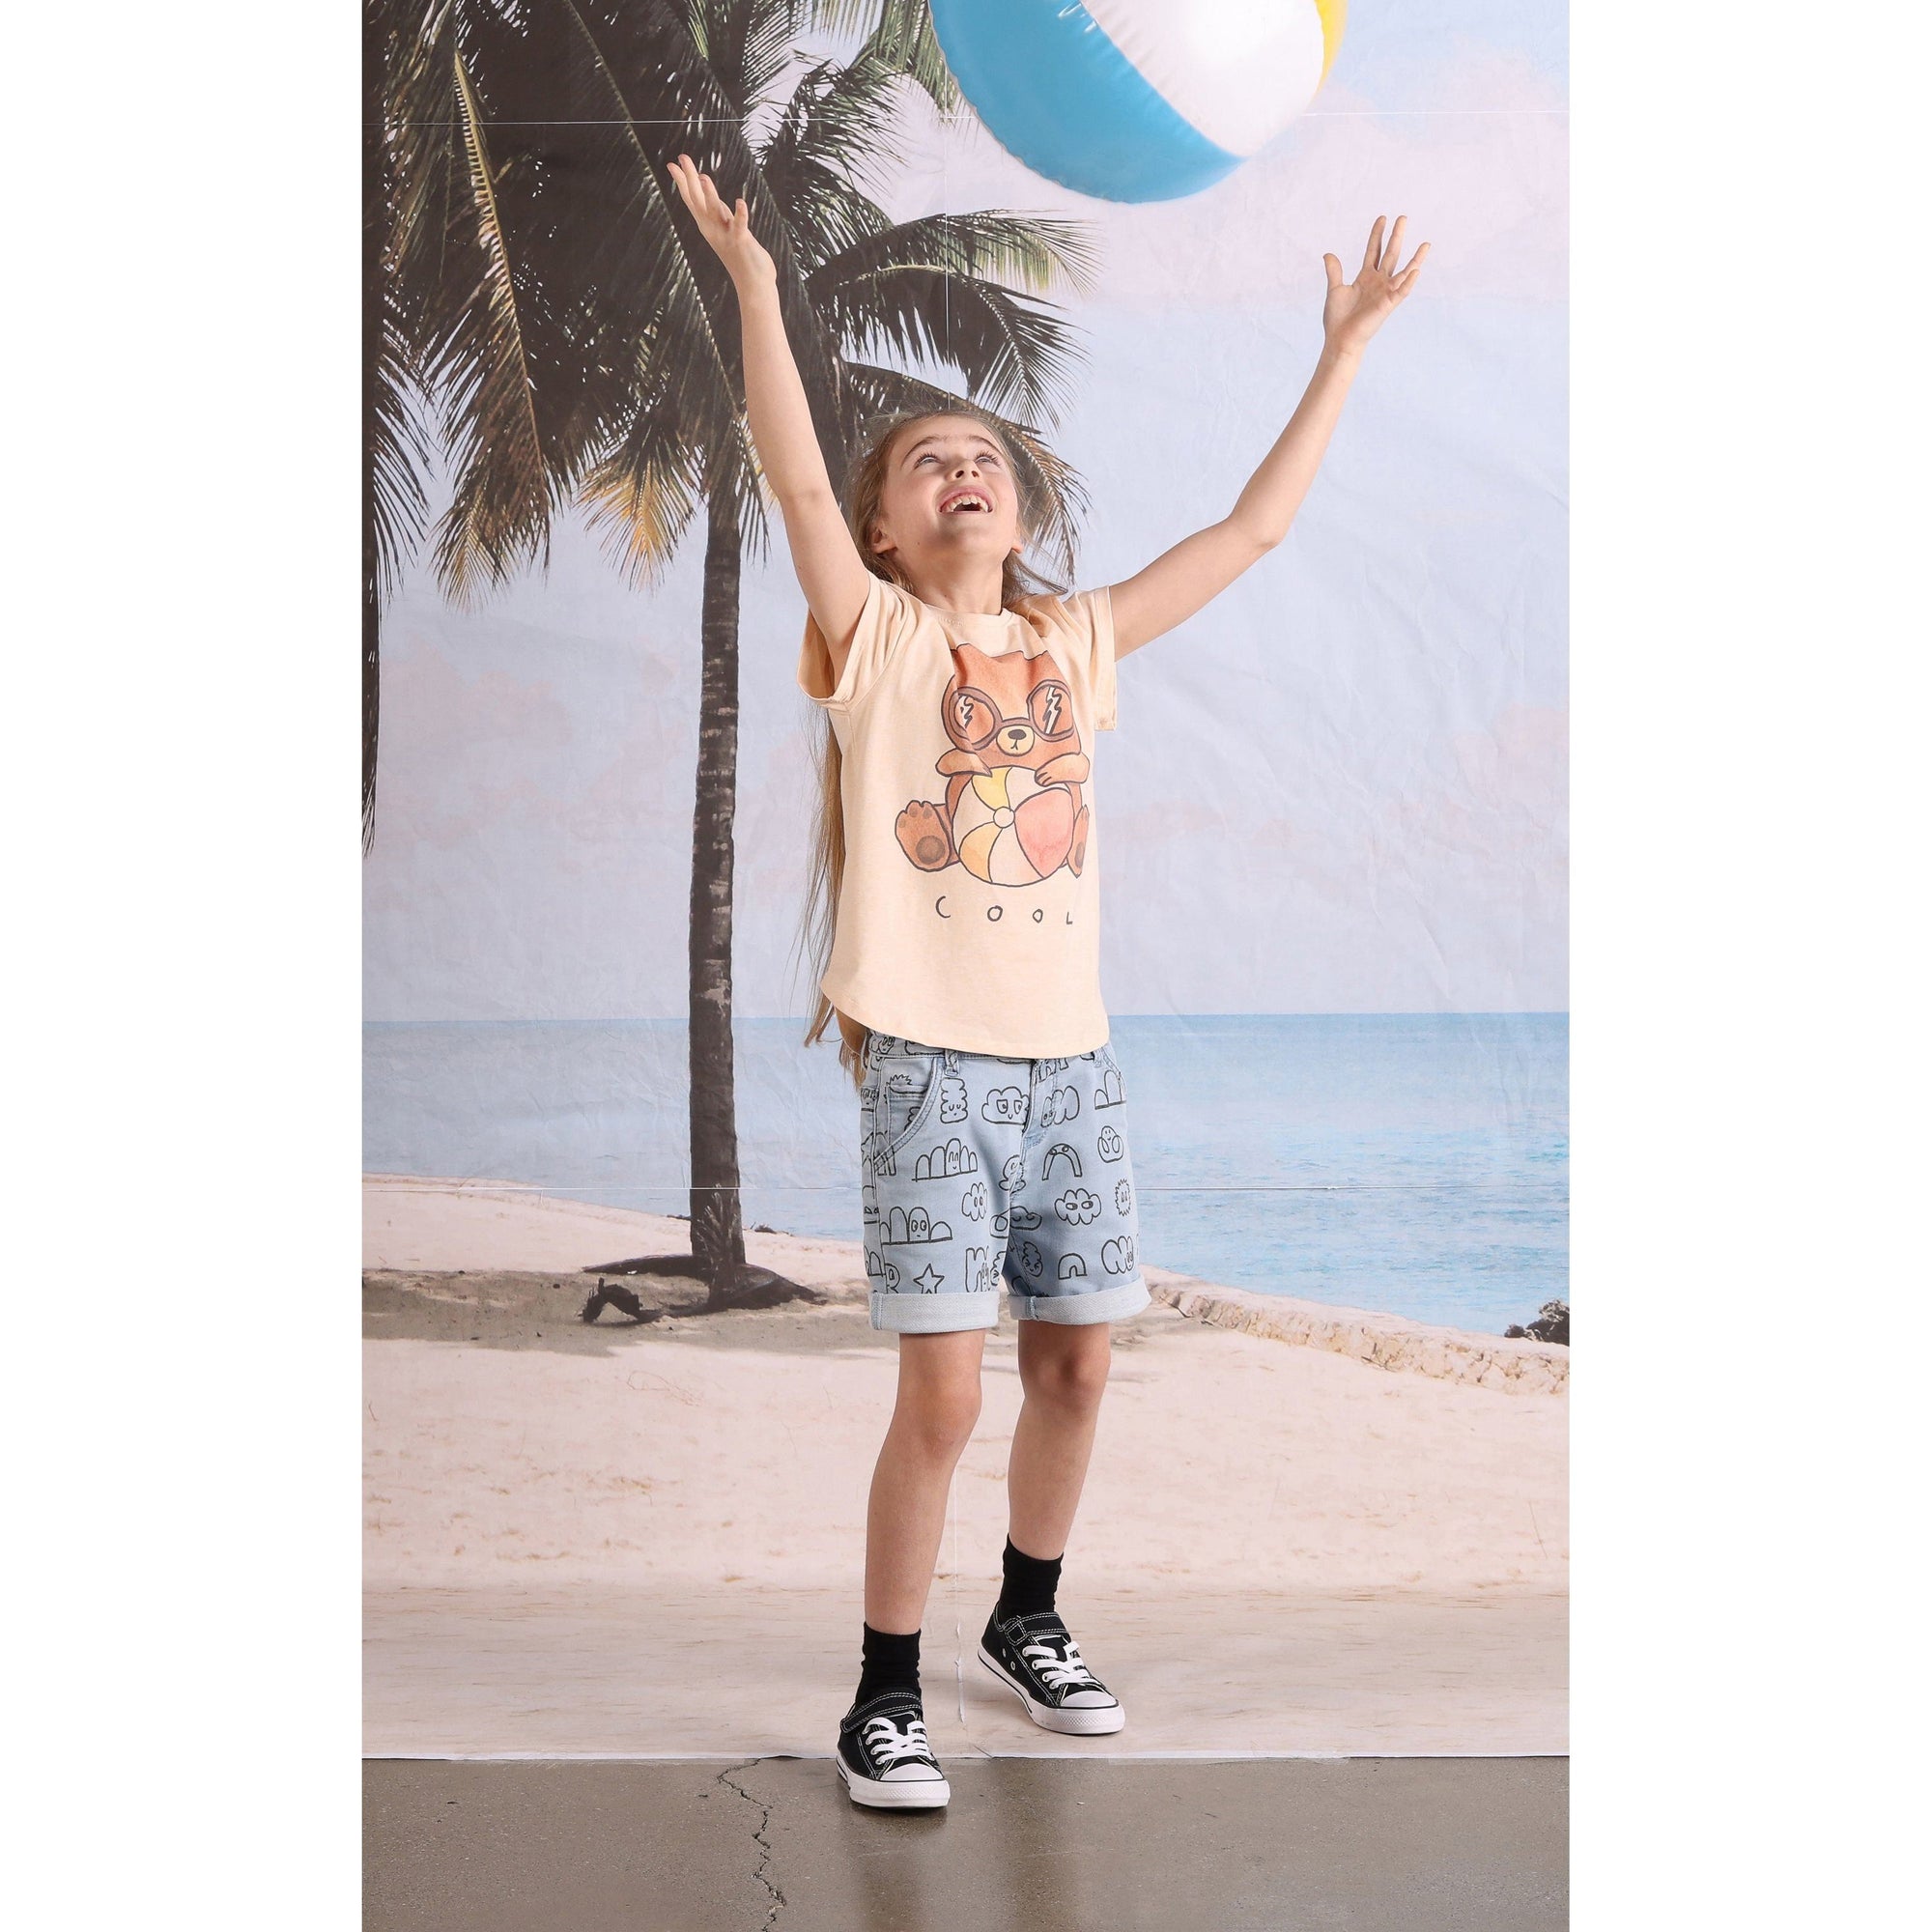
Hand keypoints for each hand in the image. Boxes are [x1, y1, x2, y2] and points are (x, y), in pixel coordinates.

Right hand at [667, 154, 776, 289]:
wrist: (752, 283)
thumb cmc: (740, 253)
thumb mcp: (724, 225)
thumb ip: (716, 207)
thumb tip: (704, 181)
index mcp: (707, 225)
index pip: (691, 199)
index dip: (682, 181)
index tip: (672, 164)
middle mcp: (712, 229)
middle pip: (698, 200)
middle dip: (690, 179)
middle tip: (682, 158)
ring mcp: (725, 235)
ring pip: (715, 211)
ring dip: (710, 194)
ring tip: (703, 177)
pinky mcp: (741, 241)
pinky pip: (740, 225)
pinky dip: (740, 214)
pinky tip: (741, 202)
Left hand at [1322, 217, 1428, 356]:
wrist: (1340, 339)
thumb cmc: (1338, 319)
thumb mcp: (1335, 290)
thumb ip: (1335, 272)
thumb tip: (1328, 254)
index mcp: (1365, 277)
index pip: (1374, 251)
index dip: (1377, 235)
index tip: (1382, 218)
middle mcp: (1378, 282)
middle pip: (1390, 254)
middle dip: (1396, 236)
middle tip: (1403, 217)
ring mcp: (1385, 293)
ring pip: (1403, 271)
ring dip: (1415, 258)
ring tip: (1426, 244)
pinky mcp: (1388, 305)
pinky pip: (1402, 291)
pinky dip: (1409, 281)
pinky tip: (1417, 269)